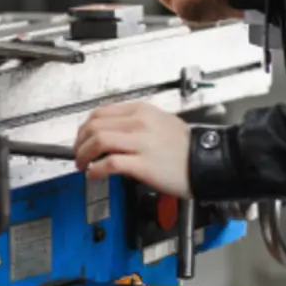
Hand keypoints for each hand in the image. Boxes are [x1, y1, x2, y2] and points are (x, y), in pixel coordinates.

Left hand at [73, 102, 191, 198]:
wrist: (207, 162)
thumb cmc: (186, 147)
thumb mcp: (161, 122)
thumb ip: (136, 122)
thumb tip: (113, 130)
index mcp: (141, 111)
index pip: (100, 113)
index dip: (85, 127)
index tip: (82, 138)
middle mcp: (139, 123)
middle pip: (95, 125)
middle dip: (80, 141)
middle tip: (78, 154)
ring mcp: (140, 142)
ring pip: (98, 140)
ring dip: (84, 154)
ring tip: (83, 165)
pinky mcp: (143, 164)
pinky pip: (109, 163)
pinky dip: (96, 169)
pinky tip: (94, 174)